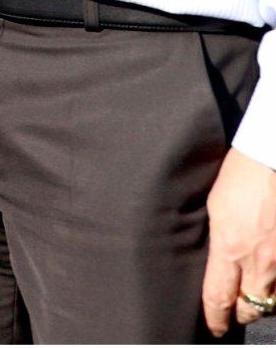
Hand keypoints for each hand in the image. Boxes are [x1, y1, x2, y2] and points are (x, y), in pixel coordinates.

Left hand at [203, 148, 275, 334]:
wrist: (272, 158)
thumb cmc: (241, 174)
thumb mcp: (215, 207)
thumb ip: (218, 238)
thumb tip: (216, 257)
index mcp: (229, 247)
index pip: (218, 296)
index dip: (214, 317)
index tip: (213, 325)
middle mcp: (259, 260)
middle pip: (251, 308)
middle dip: (241, 314)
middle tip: (234, 312)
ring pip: (275, 300)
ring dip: (264, 302)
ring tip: (254, 296)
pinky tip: (274, 278)